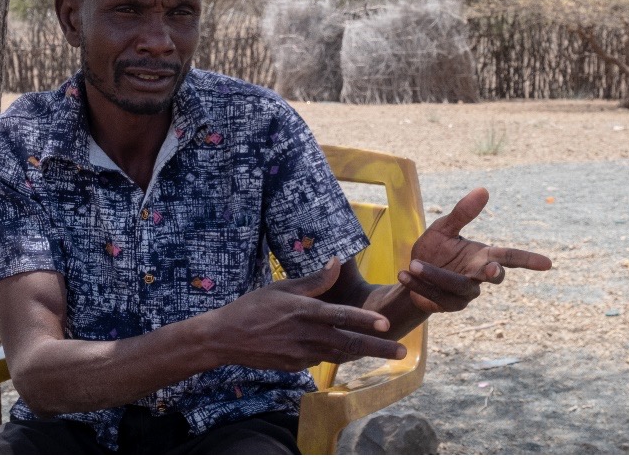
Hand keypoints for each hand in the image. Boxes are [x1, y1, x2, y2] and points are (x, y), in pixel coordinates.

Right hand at [210, 258, 406, 371]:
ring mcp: (301, 354)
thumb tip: (336, 262)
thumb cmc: (252, 307)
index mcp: (303, 312)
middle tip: (402, 353)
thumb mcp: (281, 288)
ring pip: (339, 354)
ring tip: (386, 353)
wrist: (225, 339)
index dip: (364, 320)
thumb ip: (313, 280)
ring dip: (363, 354)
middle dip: (378, 348)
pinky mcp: (295, 366)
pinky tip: (349, 352)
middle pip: (348, 343)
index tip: (386, 324)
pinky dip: (336, 355)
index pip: (340, 317)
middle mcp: (306, 335)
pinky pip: (320, 359)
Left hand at [398, 187, 551, 313]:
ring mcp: (465, 294)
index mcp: (482, 256)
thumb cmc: (434, 250)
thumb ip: (462, 213)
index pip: (510, 257)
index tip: (548, 263)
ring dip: (434, 275)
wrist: (410, 273)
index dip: (528, 260)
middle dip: (493, 273)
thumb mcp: (444, 228)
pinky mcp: (448, 305)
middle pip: (493, 277)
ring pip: (456, 286)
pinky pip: (436, 295)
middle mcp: (478, 276)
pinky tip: (404, 274)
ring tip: (412, 264)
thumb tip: (484, 189)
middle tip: (491, 269)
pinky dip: (418, 284)